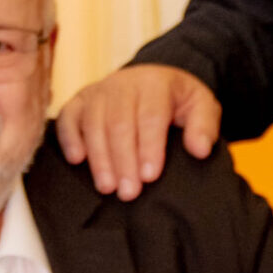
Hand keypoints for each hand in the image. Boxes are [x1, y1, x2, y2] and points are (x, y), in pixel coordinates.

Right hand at [57, 65, 220, 198]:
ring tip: (107, 187)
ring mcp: (98, 91)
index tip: (149, 176)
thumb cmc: (176, 101)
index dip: (149, 147)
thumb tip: (200, 149)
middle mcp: (123, 83)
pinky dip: (69, 137)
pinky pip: (68, 116)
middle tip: (128, 192)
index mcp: (155, 83)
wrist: (151, 81)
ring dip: (99, 157)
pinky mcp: (80, 100)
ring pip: (93, 122)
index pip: (150, 115)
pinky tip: (77, 160)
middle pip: (118, 122)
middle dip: (122, 160)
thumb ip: (204, 126)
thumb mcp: (201, 106)